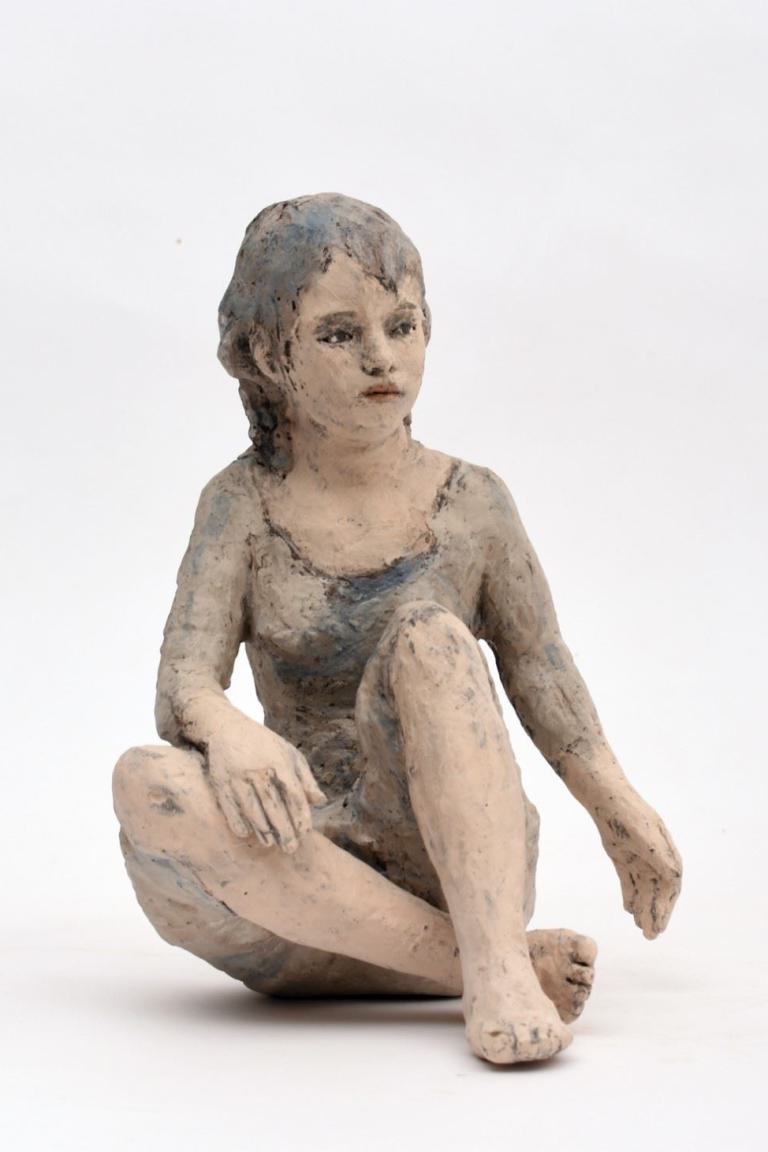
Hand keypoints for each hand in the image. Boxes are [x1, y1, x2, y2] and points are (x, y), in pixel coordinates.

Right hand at [205, 717, 326, 851]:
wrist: (227, 727)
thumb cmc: (264, 744)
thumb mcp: (288, 754)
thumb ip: (305, 778)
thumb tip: (320, 802)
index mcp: (279, 761)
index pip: (294, 795)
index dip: (301, 816)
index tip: (306, 833)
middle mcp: (258, 770)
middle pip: (274, 807)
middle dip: (284, 830)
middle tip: (291, 849)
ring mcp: (237, 777)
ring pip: (252, 811)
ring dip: (263, 830)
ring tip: (271, 844)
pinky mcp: (220, 783)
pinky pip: (230, 809)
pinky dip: (238, 823)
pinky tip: (248, 834)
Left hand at [598, 797, 681, 938]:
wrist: (606, 797)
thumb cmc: (629, 814)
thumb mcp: (646, 836)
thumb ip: (659, 856)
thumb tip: (675, 878)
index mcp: (666, 853)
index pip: (670, 888)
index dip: (665, 909)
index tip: (659, 927)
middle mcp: (655, 857)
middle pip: (658, 891)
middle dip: (655, 913)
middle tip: (650, 936)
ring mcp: (638, 857)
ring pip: (643, 888)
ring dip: (642, 907)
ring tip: (639, 927)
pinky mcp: (621, 856)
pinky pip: (628, 880)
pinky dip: (629, 894)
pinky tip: (628, 909)